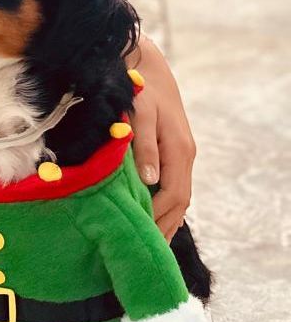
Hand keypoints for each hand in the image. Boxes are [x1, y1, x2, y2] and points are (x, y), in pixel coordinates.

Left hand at [127, 36, 196, 239]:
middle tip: (145, 256)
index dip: (157, 218)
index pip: (173, 196)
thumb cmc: (138, 89)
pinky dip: (163, 207)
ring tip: (148, 247)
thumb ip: (145, 146)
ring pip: (177, 198)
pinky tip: (150, 220)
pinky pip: (170, 188)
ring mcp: (179, 155)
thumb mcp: (141, 114)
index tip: (139, 238)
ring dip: (165, 222)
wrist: (143, 65)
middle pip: (179, 203)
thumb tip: (150, 180)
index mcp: (179, 151)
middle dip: (164, 229)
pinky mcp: (170, 153)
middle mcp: (183, 156)